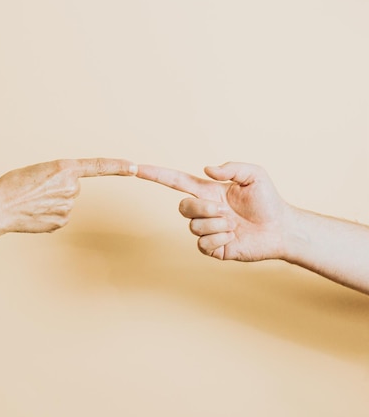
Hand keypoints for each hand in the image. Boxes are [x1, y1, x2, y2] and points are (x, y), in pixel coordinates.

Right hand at [0, 158, 137, 233]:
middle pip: (74, 187)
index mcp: (64, 167)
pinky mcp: (62, 222)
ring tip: (33, 202)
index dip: (118, 167)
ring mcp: (68, 206)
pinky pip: (61, 216)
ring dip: (53, 202)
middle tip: (38, 189)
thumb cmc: (13, 186)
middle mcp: (70, 186)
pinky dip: (50, 215)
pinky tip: (36, 214)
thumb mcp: (39, 170)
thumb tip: (67, 192)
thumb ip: (59, 177)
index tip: (133, 167)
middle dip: (59, 188)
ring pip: (67, 203)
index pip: (98, 166)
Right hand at [137, 162, 290, 260]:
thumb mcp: (254, 175)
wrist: (281, 229)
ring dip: (216, 225)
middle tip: (224, 211)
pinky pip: (202, 244)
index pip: (175, 181)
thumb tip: (207, 169)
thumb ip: (231, 167)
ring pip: (194, 227)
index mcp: (208, 191)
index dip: (155, 175)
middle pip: (182, 208)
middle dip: (202, 208)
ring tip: (234, 226)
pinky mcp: (213, 249)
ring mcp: (207, 230)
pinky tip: (232, 238)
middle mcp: (204, 210)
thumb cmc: (269, 201)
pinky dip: (219, 240)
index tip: (136, 168)